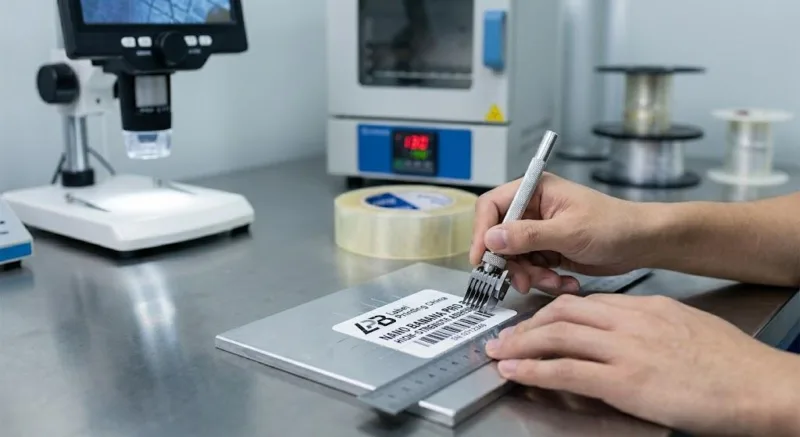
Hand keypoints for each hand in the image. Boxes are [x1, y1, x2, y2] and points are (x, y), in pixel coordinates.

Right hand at [470, 173, 651, 294]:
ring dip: (531, 275)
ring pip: (514, 258)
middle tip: (522, 281)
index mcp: (534, 191)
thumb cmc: (613, 226)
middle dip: (511, 263)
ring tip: (554, 282)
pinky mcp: (548, 251)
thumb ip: (528, 236)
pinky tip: (565, 282)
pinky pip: (532, 269)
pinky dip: (544, 279)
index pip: (492, 207)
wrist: (642, 244)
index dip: (482, 232)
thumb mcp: (568, 231)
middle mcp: (532, 210)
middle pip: (500, 238)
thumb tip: (491, 239)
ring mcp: (539, 232)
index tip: (483, 258)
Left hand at [485, 294, 799, 436]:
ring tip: (499, 352)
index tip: (536, 322)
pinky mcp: (625, 381)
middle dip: (528, 325)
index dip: (552, 312)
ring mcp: (625, 350)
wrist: (760, 384)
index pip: (585, 303)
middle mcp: (629, 322)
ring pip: (557, 336)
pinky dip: (534, 371)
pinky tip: (516, 373)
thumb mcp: (686, 328)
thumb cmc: (732, 363)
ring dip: (521, 345)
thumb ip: (650, 327)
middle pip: (563, 313)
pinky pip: (566, 371)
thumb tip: (626, 336)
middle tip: (507, 336)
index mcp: (644, 308)